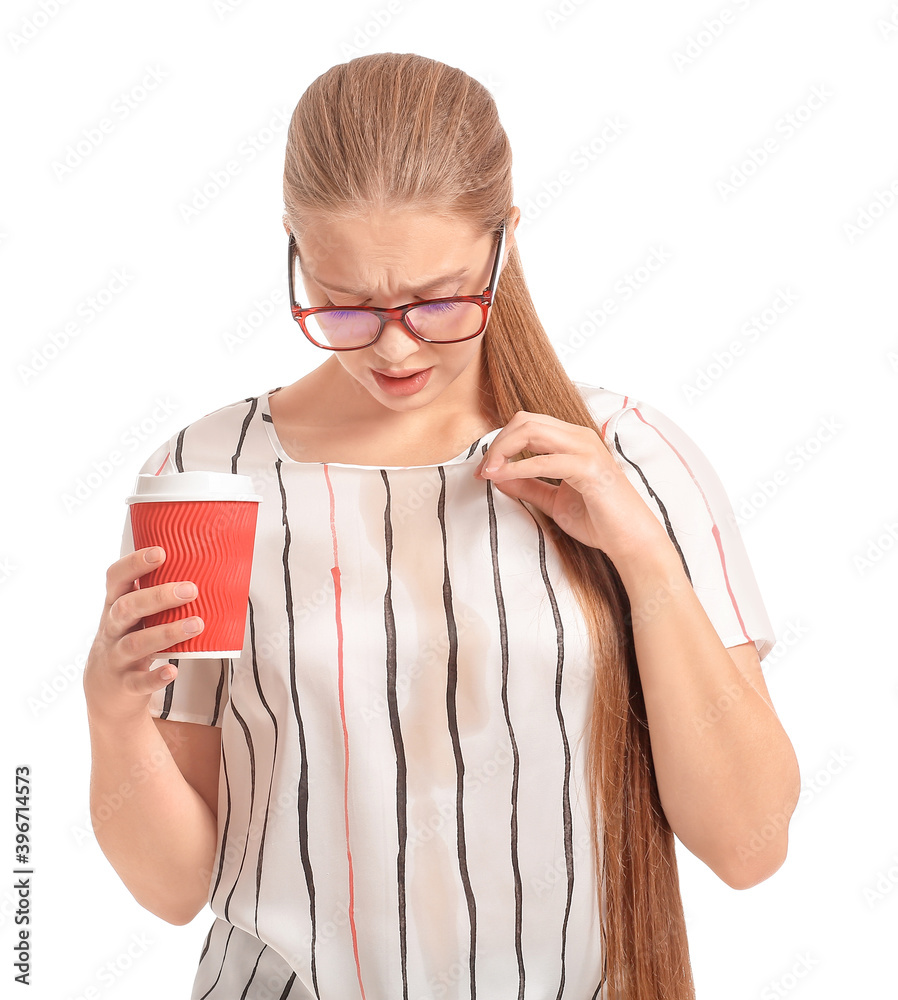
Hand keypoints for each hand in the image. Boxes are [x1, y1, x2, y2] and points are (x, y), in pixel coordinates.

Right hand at [83, 547, 204, 727]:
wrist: (105, 694)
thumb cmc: (129, 641)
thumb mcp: (134, 618)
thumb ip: (156, 598)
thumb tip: (205, 572)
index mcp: (114, 607)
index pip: (116, 578)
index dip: (134, 564)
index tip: (161, 552)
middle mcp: (111, 630)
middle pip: (126, 608)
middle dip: (157, 597)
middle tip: (191, 590)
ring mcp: (115, 658)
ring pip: (135, 643)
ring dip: (167, 633)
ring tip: (197, 624)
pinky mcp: (124, 685)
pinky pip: (138, 682)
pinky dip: (155, 677)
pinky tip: (173, 671)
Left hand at [473, 410, 671, 562]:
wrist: (630, 541)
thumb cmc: (598, 520)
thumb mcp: (553, 500)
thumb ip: (527, 485)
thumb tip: (497, 474)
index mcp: (573, 440)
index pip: (527, 424)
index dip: (500, 442)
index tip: (484, 469)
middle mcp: (580, 437)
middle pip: (525, 421)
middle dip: (497, 443)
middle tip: (483, 470)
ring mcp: (586, 449)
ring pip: (531, 431)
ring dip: (503, 450)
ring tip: (488, 472)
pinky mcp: (589, 469)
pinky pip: (544, 461)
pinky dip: (517, 467)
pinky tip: (502, 478)